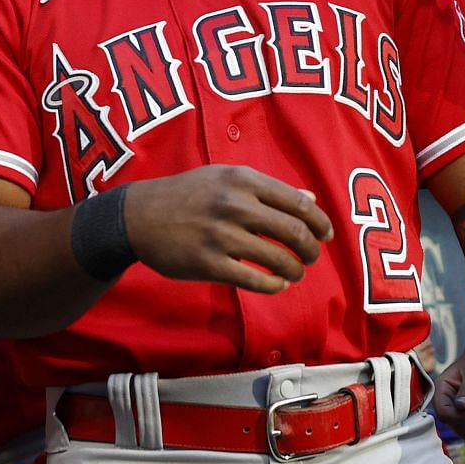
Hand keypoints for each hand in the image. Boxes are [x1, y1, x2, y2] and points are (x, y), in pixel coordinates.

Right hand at [124, 166, 333, 293]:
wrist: (138, 216)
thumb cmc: (186, 194)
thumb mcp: (225, 178)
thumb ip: (268, 189)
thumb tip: (309, 199)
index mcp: (243, 180)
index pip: (298, 203)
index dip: (320, 222)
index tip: (326, 235)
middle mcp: (235, 205)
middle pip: (294, 232)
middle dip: (311, 249)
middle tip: (312, 257)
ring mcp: (222, 236)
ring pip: (278, 259)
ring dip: (295, 270)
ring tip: (296, 273)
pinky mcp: (209, 263)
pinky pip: (253, 280)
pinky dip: (273, 285)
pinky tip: (276, 284)